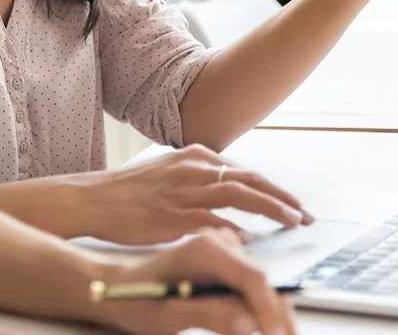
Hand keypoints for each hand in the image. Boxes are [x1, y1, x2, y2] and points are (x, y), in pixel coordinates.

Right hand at [76, 144, 312, 244]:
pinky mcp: (172, 214)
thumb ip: (196, 180)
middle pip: (249, 179)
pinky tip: (251, 239)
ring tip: (293, 223)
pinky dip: (235, 228)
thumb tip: (226, 196)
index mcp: (193, 157)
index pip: (244, 171)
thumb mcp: (166, 173)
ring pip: (239, 194)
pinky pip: (212, 219)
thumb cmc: (126, 192)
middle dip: (282, 197)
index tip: (292, 204)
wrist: (91, 199)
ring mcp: (183, 191)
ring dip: (271, 208)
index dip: (273, 189)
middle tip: (305, 215)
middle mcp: (192, 169)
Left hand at [96, 228, 295, 334]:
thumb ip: (209, 315)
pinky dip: (258, 309)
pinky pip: (252, 286)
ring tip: (266, 334)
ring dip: (270, 314)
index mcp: (204, 249)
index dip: (270, 312)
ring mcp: (224, 251)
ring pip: (263, 286)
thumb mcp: (168, 313)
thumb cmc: (138, 298)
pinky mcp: (226, 262)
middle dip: (276, 317)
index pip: (253, 278)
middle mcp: (219, 243)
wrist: (119, 285)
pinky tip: (253, 326)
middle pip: (264, 282)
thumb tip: (250, 323)